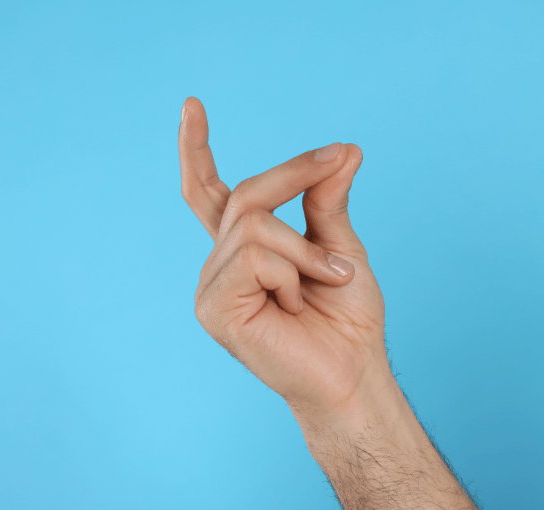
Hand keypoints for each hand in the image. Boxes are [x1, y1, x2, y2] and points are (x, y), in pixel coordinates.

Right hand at [179, 98, 393, 424]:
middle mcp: (221, 265)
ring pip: (253, 224)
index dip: (195, 151)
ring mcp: (212, 287)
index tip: (192, 105)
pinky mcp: (214, 308)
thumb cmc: (346, 319)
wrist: (352, 371)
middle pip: (245, 195)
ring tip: (327, 281)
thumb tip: (344, 150)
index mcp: (243, 252)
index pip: (210, 194)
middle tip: (339, 158)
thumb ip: (327, 200)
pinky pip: (254, 257)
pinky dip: (290, 272)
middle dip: (295, 173)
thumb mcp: (340, 246)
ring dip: (305, 250)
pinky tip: (295, 304)